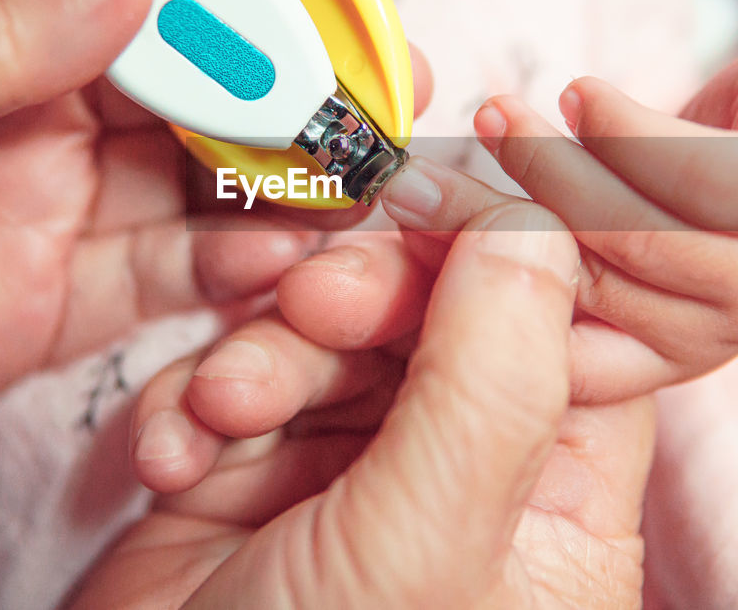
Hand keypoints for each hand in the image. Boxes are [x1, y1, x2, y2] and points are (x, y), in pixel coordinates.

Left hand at [0, 0, 396, 472]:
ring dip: (280, 176)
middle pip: (191, 61)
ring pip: (194, 169)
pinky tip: (277, 261)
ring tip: (355, 188)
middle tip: (388, 90)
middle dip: (294, 71)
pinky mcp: (43, 297)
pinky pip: (160, 274)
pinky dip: (227, 268)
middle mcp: (22, 82)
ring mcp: (41, 190)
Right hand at [70, 203, 654, 608]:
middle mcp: (463, 485)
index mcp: (555, 513)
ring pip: (325, 340)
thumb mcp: (423, 547)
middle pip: (437, 319)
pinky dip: (194, 408)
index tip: (449, 190)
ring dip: (259, 358)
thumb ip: (491, 381)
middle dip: (359, 302)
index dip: (510, 257)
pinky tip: (170, 461)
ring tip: (218, 414)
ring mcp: (353, 477)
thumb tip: (536, 224)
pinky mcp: (254, 479)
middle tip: (307, 304)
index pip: (568, 338)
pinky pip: (237, 388)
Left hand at [466, 0, 737, 397]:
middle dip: (548, 172)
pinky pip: (558, 352)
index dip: (629, 134)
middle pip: (631, 241)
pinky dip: (492, 304)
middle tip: (488, 114)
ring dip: (496, 230)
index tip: (572, 87)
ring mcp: (692, 344)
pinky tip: (439, 249)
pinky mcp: (635, 367)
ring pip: (583, 291)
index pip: (704, 183)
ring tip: (433, 175)